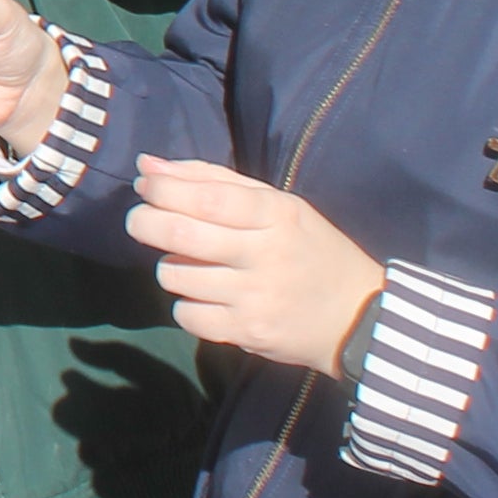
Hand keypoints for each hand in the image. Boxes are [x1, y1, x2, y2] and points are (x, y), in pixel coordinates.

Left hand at [125, 159, 384, 376]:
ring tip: (189, 264)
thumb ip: (212, 180)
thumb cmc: (310, 250)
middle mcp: (265, 254)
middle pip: (180, 234)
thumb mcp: (277, 205)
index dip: (163, 188)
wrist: (357, 318)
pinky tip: (204, 298)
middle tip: (140, 221)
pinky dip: (185, 305)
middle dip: (144, 223)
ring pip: (176, 276)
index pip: (206, 196)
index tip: (146, 185)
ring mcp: (256, 297)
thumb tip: (146, 165)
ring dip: (169, 267)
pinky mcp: (248, 333)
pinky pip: (187, 315)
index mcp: (276, 214)